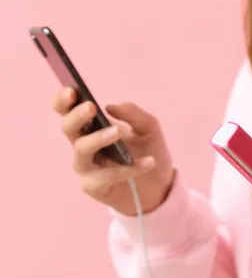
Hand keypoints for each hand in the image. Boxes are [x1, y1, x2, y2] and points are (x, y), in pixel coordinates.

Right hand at [52, 87, 174, 215]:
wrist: (161, 184)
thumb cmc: (149, 151)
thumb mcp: (149, 128)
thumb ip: (133, 114)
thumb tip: (110, 107)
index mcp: (91, 126)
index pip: (67, 111)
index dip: (63, 100)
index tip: (72, 89)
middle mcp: (83, 145)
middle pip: (68, 128)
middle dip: (77, 116)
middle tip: (91, 107)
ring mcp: (86, 167)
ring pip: (82, 150)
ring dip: (99, 139)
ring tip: (118, 132)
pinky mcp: (93, 187)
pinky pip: (105, 176)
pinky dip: (128, 168)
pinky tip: (148, 162)